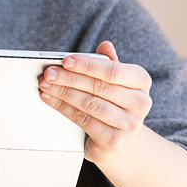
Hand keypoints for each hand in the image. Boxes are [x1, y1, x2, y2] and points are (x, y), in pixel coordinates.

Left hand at [38, 41, 152, 164]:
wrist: (122, 139)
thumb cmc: (114, 102)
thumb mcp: (115, 80)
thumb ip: (108, 62)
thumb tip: (105, 45)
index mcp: (141, 80)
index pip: (112, 71)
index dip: (87, 65)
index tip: (65, 60)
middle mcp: (140, 102)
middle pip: (99, 87)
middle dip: (69, 78)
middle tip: (48, 73)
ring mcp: (129, 124)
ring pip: (90, 104)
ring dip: (63, 93)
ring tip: (45, 85)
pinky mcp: (114, 140)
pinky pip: (84, 120)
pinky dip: (63, 108)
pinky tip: (50, 99)